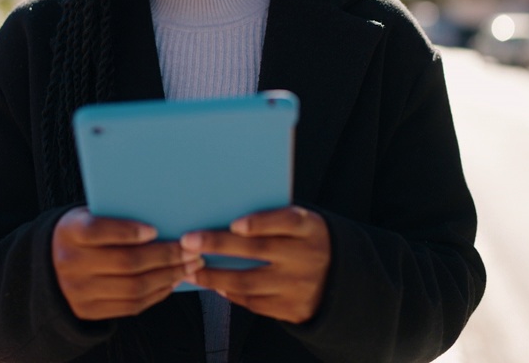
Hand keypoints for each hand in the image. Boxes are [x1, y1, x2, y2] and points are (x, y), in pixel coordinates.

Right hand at [52, 207, 201, 319]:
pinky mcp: (90, 311)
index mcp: (70, 232)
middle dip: (165, 256)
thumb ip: (115, 216)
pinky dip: (157, 294)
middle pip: (125, 262)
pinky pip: (131, 306)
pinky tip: (172, 281)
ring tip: (189, 266)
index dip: (127, 231)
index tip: (154, 229)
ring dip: (168, 276)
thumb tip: (163, 216)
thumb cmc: (82, 233)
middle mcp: (71, 263)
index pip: (98, 231)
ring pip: (133, 287)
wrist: (49, 265)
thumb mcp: (88, 216)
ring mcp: (79, 291)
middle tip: (190, 250)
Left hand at [181, 206, 330, 323]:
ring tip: (191, 270)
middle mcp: (306, 257)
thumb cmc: (305, 242)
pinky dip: (231, 294)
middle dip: (219, 245)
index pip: (286, 222)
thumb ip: (274, 220)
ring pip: (250, 282)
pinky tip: (215, 286)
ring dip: (215, 277)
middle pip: (258, 250)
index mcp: (309, 229)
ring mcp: (298, 285)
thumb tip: (226, 219)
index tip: (235, 224)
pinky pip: (254, 303)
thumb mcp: (302, 225)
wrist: (339, 279)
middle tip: (189, 241)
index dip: (260, 223)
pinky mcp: (291, 308)